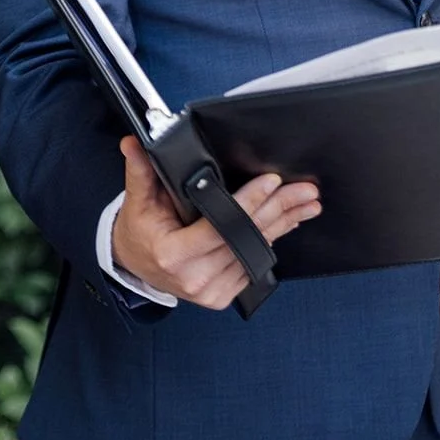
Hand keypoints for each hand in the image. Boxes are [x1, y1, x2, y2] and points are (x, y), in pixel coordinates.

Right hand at [112, 136, 320, 309]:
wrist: (136, 266)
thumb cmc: (140, 232)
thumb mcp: (137, 201)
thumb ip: (140, 172)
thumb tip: (134, 143)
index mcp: (174, 254)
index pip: (220, 226)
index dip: (248, 202)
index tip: (271, 180)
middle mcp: (194, 278)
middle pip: (246, 238)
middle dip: (279, 209)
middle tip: (304, 190)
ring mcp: (211, 291)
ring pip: (255, 251)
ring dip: (283, 224)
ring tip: (305, 203)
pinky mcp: (222, 296)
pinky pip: (253, 264)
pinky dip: (271, 241)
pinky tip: (287, 222)